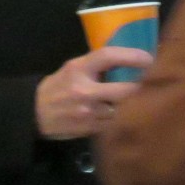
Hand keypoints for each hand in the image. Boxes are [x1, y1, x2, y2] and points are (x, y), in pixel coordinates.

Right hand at [36, 48, 153, 139]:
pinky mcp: (90, 128)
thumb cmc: (58, 87)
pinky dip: (120, 117)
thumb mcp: (72, 68)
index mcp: (78, 69)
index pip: (108, 56)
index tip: (149, 58)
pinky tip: (122, 114)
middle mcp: (84, 90)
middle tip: (151, 85)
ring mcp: (88, 111)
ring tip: (138, 100)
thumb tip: (129, 60)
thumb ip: (96, 65)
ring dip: (131, 105)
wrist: (34, 113)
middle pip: (125, 89)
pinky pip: (115, 122)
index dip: (132, 56)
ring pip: (123, 108)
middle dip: (140, 88)